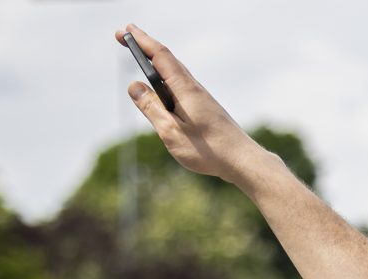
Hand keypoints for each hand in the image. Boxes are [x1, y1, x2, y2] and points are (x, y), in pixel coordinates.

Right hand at [116, 25, 268, 184]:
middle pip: (167, 60)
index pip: (160, 56)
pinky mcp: (205, 107)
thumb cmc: (209, 150)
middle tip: (126, 35)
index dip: (141, 41)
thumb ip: (151, 108)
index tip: (125, 31)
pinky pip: (181, 85)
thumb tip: (134, 86)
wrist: (242, 160)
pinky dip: (167, 76)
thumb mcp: (171, 132)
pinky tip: (164, 83)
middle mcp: (194, 88)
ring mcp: (201, 97)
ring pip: (175, 72)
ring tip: (140, 55)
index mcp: (185, 89)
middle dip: (145, 46)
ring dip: (156, 61)